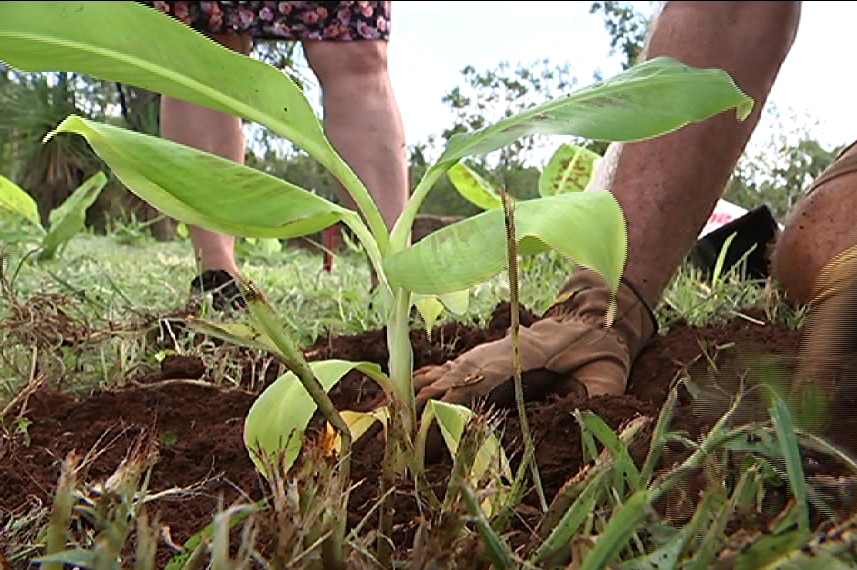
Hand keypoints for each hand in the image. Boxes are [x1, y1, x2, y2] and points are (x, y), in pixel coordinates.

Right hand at [414, 269, 656, 409]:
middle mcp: (502, 354)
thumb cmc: (602, 354)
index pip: (485, 374)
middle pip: (458, 375)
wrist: (596, 321)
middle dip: (430, 400)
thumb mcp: (608, 376)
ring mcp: (493, 355)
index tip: (432, 408)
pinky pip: (455, 370)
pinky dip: (431, 380)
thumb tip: (580, 415)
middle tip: (403, 427)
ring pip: (451, 372)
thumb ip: (595, 397)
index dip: (458, 391)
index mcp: (527, 355)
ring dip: (424, 392)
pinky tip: (411, 391)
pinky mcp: (491, 360)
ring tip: (396, 412)